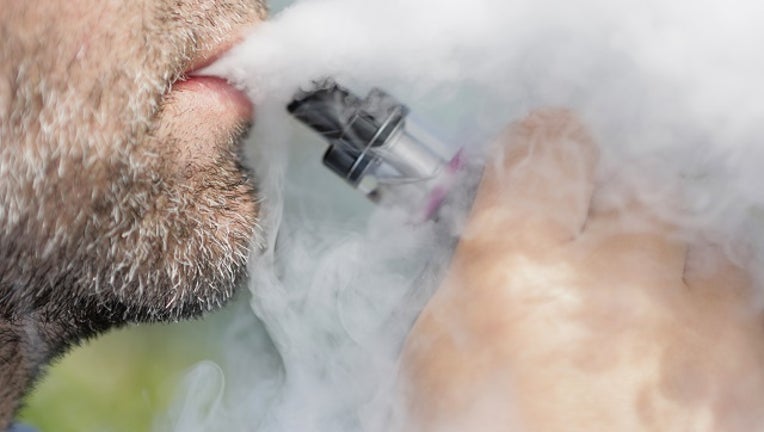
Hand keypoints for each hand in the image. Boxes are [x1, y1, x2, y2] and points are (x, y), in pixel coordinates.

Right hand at [400, 109, 763, 430]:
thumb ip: (472, 282)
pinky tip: (681, 348)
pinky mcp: (754, 356)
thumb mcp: (444, 365)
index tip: (545, 152)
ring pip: (696, 232)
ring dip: (670, 258)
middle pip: (632, 181)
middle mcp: (614, 275)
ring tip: (642, 312)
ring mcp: (698, 315)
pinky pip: (737, 290)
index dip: (542, 147)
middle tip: (593, 248)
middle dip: (612, 207)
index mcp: (515, 271)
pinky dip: (712, 306)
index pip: (543, 150)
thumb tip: (493, 236)